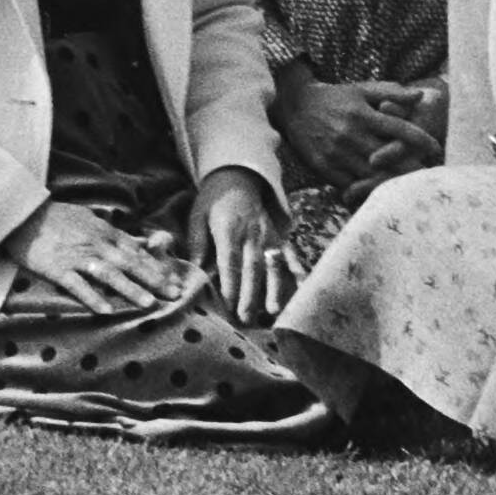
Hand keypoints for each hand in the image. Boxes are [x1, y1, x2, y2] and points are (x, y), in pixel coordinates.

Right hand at [7, 198, 187, 315]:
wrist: (22, 213)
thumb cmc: (57, 217)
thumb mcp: (91, 219)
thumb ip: (117, 233)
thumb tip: (142, 241)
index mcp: (105, 232)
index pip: (137, 251)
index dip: (158, 266)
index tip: (176, 280)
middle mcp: (96, 244)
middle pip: (130, 263)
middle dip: (154, 279)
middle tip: (175, 294)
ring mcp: (77, 256)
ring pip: (109, 274)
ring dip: (130, 289)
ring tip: (149, 304)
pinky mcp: (57, 268)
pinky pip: (77, 285)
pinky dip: (92, 297)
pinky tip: (106, 310)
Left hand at [181, 167, 293, 323]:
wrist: (238, 177)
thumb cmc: (212, 201)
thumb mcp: (197, 216)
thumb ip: (196, 243)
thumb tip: (192, 270)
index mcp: (228, 228)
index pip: (229, 260)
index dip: (229, 282)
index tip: (227, 305)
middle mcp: (252, 233)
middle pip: (252, 267)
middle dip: (250, 294)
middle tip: (245, 317)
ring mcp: (268, 236)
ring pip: (273, 264)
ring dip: (274, 288)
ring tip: (273, 310)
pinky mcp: (279, 237)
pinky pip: (289, 256)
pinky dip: (297, 272)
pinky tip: (303, 288)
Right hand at [283, 78, 439, 191]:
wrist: (295, 106)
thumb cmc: (336, 97)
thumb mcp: (362, 90)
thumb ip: (391, 92)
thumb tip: (420, 96)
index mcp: (363, 114)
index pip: (399, 129)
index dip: (421, 139)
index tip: (436, 148)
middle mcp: (351, 134)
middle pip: (389, 157)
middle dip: (411, 167)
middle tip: (429, 175)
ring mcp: (337, 153)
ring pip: (371, 175)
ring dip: (391, 182)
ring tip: (410, 189)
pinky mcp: (324, 167)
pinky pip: (350, 185)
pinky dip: (366, 190)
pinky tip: (381, 195)